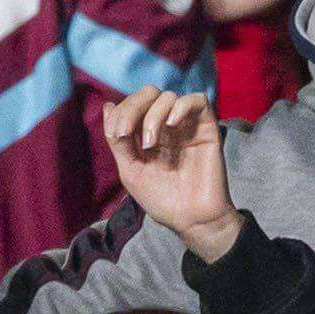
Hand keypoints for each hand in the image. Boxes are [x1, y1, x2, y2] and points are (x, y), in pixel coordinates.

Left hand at [99, 82, 241, 256]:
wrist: (191, 219)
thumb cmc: (161, 199)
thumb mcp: (130, 170)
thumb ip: (118, 141)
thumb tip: (107, 106)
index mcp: (148, 134)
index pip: (132, 105)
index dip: (120, 112)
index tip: (115, 134)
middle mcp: (168, 126)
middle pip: (149, 94)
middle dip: (132, 107)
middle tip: (125, 132)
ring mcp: (187, 125)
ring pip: (169, 97)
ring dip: (153, 115)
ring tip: (150, 144)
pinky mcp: (208, 128)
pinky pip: (198, 100)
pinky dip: (181, 106)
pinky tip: (171, 124)